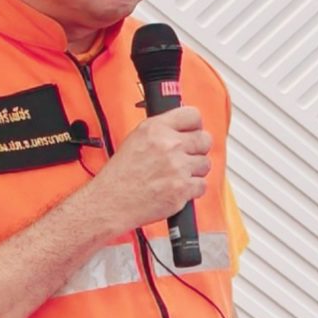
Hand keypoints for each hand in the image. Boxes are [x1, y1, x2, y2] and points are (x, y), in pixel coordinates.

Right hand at [85, 106, 208, 238]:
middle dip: (198, 149)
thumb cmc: (120, 175)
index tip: (193, 132)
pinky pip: (202, 185)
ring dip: (195, 171)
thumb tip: (181, 129)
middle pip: (205, 139)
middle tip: (188, 156)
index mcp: (156, 128)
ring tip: (178, 175)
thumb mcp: (135, 139)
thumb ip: (160, 131)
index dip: (195, 125)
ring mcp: (177, 167)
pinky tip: (177, 188)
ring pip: (205, 164)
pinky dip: (192, 190)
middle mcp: (168, 145)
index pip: (193, 116)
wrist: (112, 202)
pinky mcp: (182, 188)